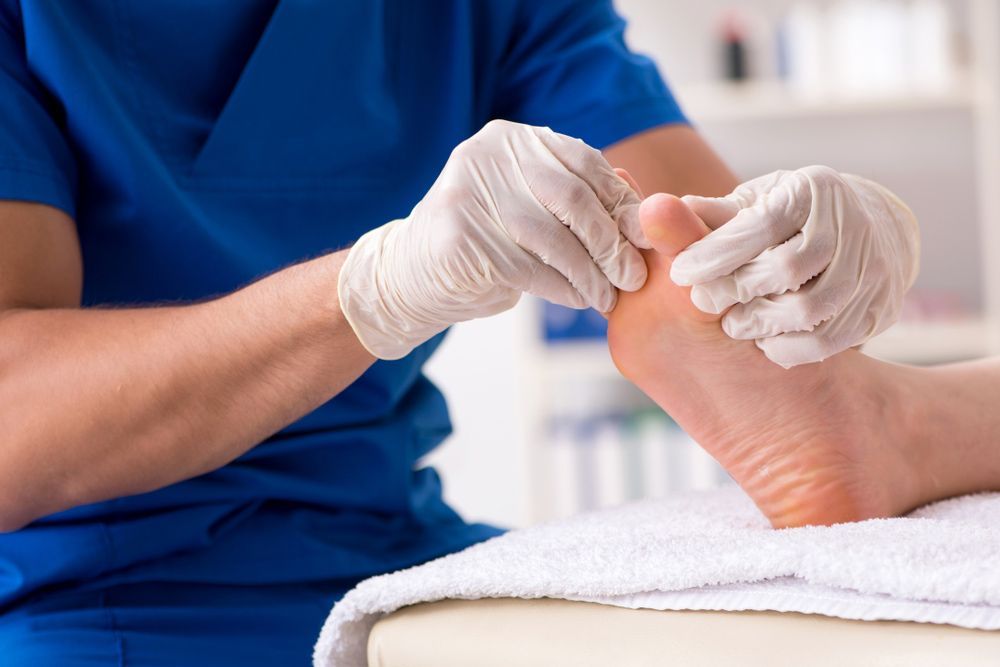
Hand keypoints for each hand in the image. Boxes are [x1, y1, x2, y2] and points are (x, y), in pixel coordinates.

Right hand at [338, 120, 646, 358]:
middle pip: (572, 197)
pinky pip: (530, 268)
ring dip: (590, 274)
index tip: (646, 240)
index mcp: (511, 139)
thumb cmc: (487, 244)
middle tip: (634, 276)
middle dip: (611, 242)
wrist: (411, 276)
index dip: (621, 203)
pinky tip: (580, 300)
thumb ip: (578, 204)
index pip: (584, 163)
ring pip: (553, 238)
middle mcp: (487, 156)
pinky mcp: (460, 238)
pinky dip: (563, 288)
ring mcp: (469, 194)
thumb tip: (646, 218)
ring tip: (608, 297)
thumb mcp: (531, 209)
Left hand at [670, 166, 919, 367]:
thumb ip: (715, 214)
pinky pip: (829, 340)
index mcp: (813, 190)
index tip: (680, 273)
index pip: (760, 225)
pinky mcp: (879, 306)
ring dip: (762, 324)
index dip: (715, 253)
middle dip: (737, 290)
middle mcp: (849, 224)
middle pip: (787, 268)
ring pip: (810, 309)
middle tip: (704, 304)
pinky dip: (790, 348)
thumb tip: (655, 214)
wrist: (875, 229)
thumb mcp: (758, 200)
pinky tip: (765, 344)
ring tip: (734, 325)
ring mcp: (870, 267)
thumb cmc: (794, 215)